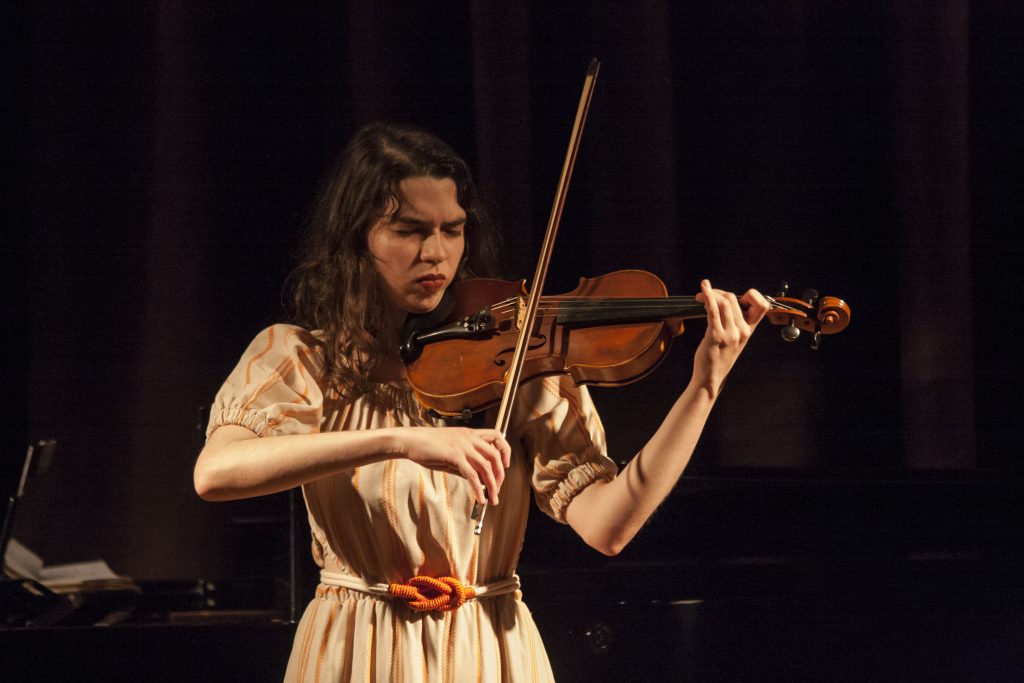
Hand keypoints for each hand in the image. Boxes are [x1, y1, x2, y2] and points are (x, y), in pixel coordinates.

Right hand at [394, 427, 510, 504]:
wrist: (410, 440)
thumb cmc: (427, 446)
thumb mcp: (450, 452)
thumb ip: (464, 463)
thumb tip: (477, 480)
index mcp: (469, 433)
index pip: (497, 436)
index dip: (505, 451)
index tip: (505, 465)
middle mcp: (469, 437)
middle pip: (495, 455)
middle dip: (500, 474)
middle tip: (498, 489)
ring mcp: (462, 446)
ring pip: (486, 466)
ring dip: (492, 485)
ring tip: (493, 498)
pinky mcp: (454, 456)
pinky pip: (472, 475)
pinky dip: (478, 489)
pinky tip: (480, 498)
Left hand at [692, 279, 769, 396]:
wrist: (711, 377)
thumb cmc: (719, 356)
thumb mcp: (734, 339)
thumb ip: (735, 322)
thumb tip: (725, 301)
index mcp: (749, 330)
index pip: (762, 305)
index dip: (753, 294)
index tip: (736, 295)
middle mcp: (743, 331)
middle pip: (734, 299)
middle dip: (718, 292)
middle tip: (705, 294)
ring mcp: (730, 334)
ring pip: (724, 302)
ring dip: (710, 294)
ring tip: (700, 295)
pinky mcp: (716, 336)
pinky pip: (713, 311)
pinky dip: (707, 297)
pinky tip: (703, 291)